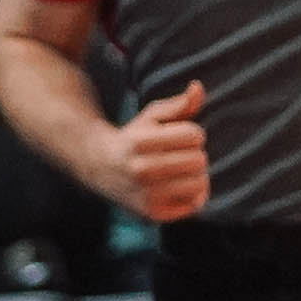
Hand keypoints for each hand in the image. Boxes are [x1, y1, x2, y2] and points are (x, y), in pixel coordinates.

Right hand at [106, 79, 208, 221]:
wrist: (100, 168)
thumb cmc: (134, 138)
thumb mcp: (152, 116)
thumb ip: (179, 103)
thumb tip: (198, 87)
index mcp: (141, 142)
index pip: (195, 135)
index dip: (192, 133)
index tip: (178, 136)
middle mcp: (142, 170)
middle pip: (200, 160)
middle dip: (194, 153)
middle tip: (178, 155)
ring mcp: (146, 195)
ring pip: (200, 183)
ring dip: (196, 175)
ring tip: (180, 170)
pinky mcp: (153, 213)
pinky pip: (194, 204)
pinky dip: (193, 195)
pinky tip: (178, 187)